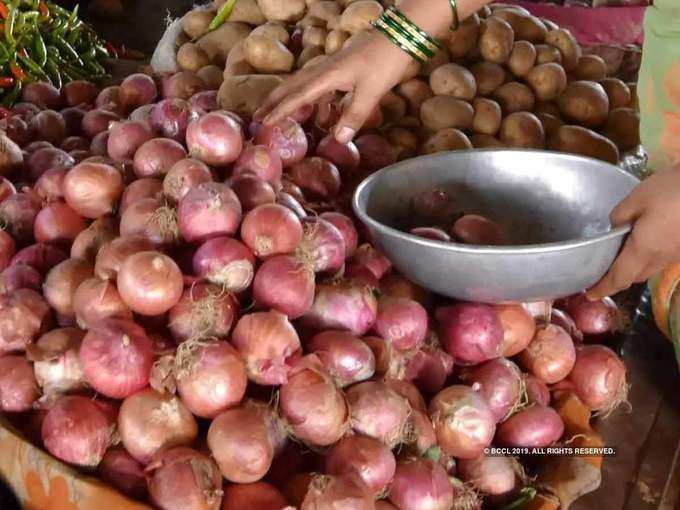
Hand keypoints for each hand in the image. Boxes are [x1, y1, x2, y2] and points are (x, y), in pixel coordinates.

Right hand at [254, 31, 411, 143]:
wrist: (399, 35)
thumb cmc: (385, 62)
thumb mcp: (372, 92)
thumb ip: (354, 116)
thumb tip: (337, 139)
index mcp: (326, 76)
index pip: (297, 96)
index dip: (280, 111)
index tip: (264, 123)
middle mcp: (323, 70)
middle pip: (291, 87)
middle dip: (274, 102)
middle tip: (257, 117)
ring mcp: (331, 68)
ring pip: (302, 85)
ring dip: (289, 99)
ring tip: (277, 114)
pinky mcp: (340, 69)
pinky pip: (319, 87)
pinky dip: (312, 100)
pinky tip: (319, 114)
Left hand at [587, 169, 679, 299]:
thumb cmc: (675, 189)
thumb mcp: (638, 197)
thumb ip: (620, 215)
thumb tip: (616, 228)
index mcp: (644, 250)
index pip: (619, 278)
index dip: (603, 288)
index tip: (590, 295)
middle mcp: (662, 258)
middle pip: (634, 277)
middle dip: (617, 278)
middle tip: (600, 272)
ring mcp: (677, 254)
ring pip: (650, 269)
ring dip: (634, 268)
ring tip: (619, 257)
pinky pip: (663, 259)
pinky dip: (649, 257)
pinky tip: (644, 242)